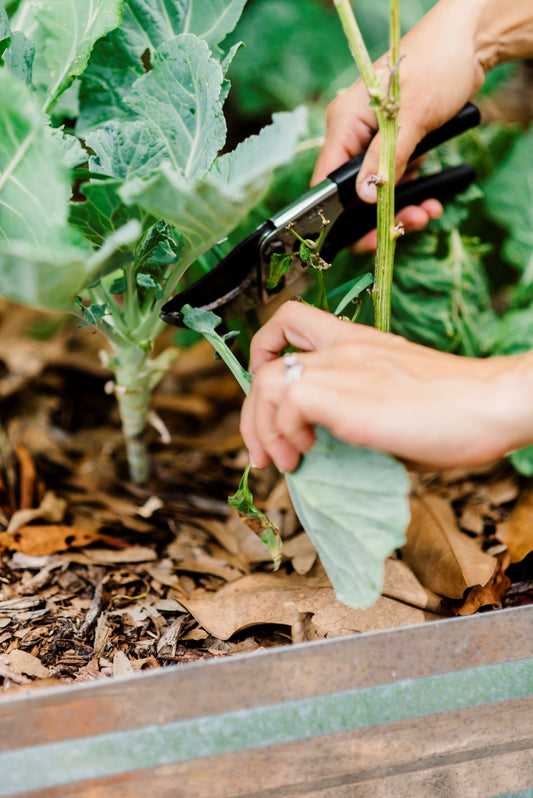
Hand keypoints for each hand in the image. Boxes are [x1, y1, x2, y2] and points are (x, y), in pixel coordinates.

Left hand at [241, 302, 532, 472]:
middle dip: (253, 411)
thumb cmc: (456, 408)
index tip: (271, 398)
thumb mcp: (395, 397)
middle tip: (264, 451)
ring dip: (263, 427)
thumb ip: (358, 406)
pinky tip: (306, 453)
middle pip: (266, 360)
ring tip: (286, 460)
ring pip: (266, 382)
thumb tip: (329, 444)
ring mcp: (343, 368)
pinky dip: (285, 432)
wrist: (491, 403)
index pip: (289, 321)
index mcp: (355, 341)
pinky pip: (288, 402)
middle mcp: (342, 348)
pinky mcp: (346, 395)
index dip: (264, 354)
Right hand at [312, 0, 486, 250]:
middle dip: (379, 217)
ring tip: (427, 213)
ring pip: (379, 194)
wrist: (469, 46)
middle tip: (405, 227)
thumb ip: (385, 158)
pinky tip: (433, 201)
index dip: (339, 215)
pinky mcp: (397, 149)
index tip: (363, 237)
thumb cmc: (435, 66)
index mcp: (345, 125)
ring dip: (402, 209)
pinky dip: (415, 195)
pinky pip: (399, 183)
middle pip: (354, 195)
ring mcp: (375, 145)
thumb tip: (364, 197)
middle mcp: (355, 137)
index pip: (327, 181)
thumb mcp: (412, 116)